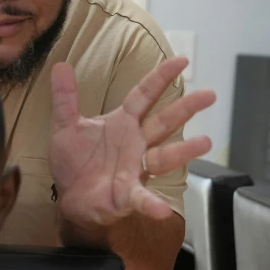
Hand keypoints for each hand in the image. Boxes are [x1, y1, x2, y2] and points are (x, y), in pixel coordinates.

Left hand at [49, 57, 214, 227]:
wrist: (69, 197)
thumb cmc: (74, 161)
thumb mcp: (65, 126)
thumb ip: (65, 98)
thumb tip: (60, 65)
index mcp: (123, 123)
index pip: (144, 95)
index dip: (161, 78)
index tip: (181, 60)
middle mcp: (136, 143)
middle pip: (164, 122)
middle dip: (186, 108)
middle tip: (209, 95)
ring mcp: (136, 168)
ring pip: (163, 157)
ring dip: (184, 151)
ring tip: (205, 142)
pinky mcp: (127, 195)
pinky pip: (141, 198)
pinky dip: (151, 203)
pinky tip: (160, 209)